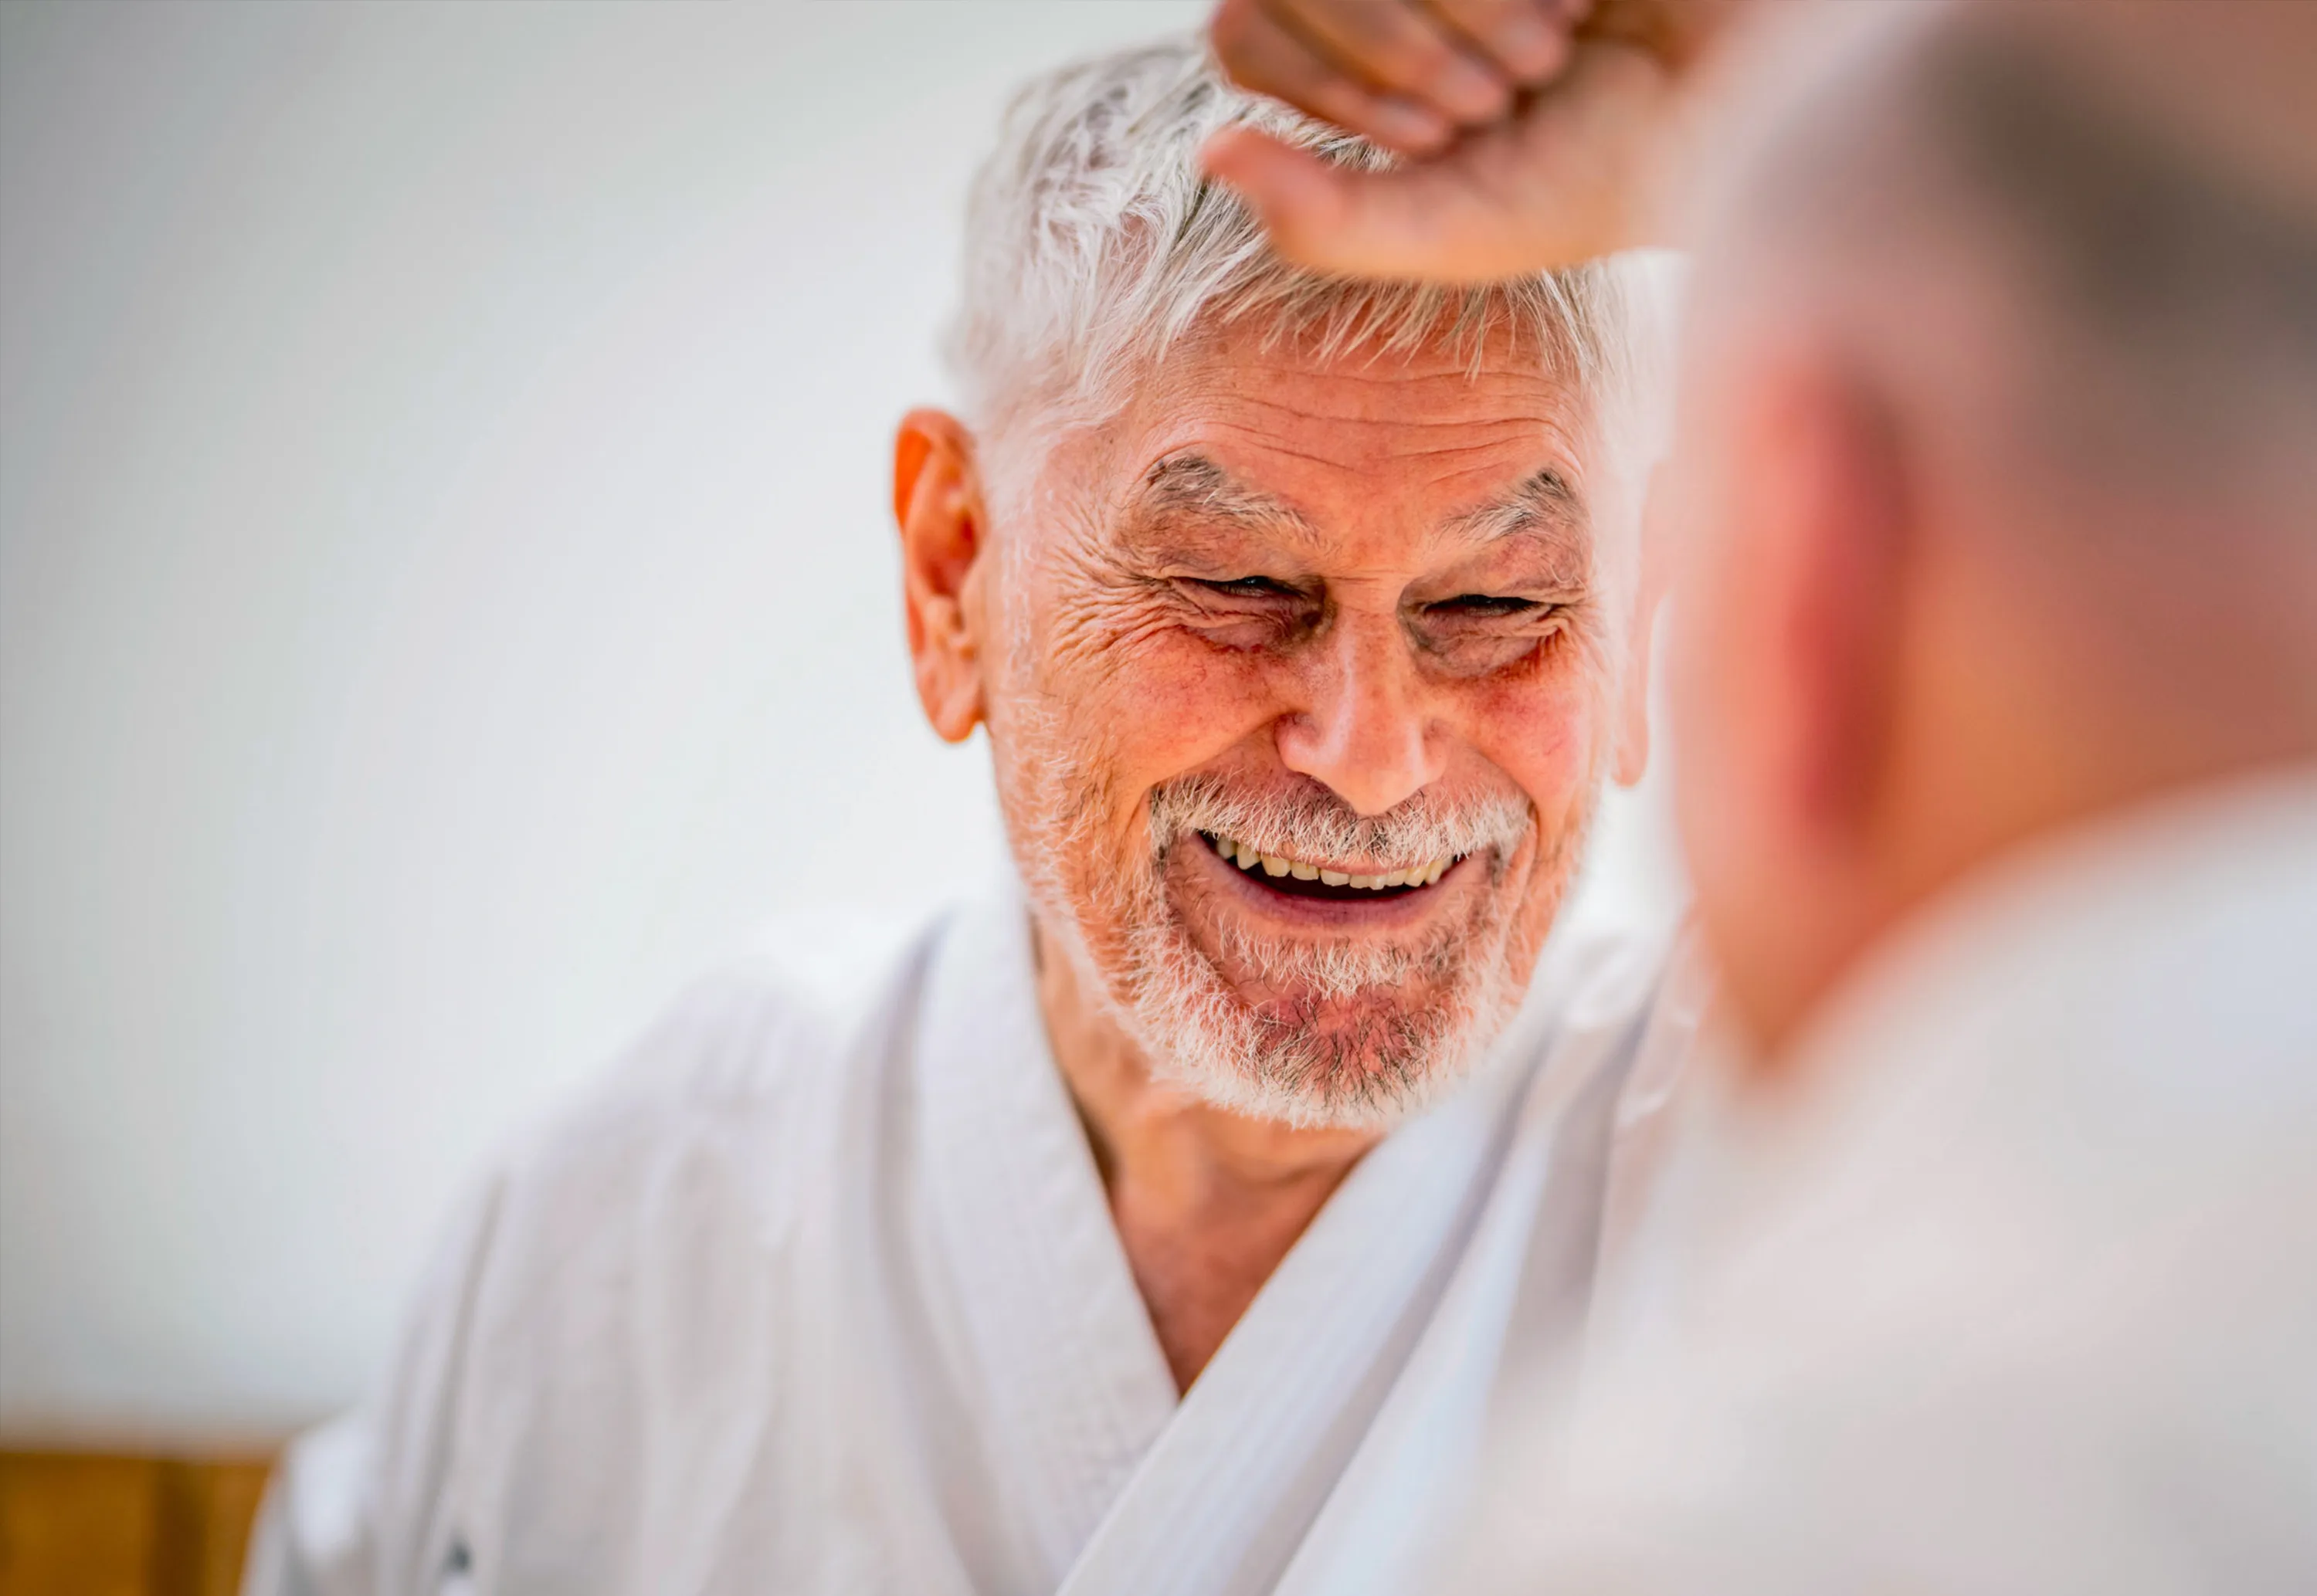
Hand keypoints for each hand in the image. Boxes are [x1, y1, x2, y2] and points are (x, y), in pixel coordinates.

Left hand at [1205, 0, 1743, 279]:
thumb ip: (1327, 222)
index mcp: (1353, 52)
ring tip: (1547, 53)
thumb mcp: (1459, 231)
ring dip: (1455, 10)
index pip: (1241, 29)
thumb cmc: (1618, 177)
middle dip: (1395, 54)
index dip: (1321, 88)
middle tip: (1501, 99)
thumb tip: (1210, 151)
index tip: (1432, 139)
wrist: (1767, 107)